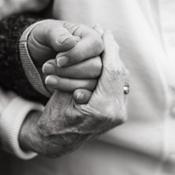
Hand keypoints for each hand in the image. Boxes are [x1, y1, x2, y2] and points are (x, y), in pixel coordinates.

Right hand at [18, 31, 128, 156]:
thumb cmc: (54, 116)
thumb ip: (79, 70)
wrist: (55, 142)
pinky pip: (118, 87)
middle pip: (120, 74)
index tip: (104, 32)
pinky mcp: (117, 114)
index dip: (109, 49)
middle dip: (113, 52)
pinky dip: (112, 73)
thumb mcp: (62, 91)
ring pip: (121, 79)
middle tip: (106, 34)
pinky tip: (106, 60)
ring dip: (113, 61)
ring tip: (106, 44)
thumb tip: (92, 43)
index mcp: (101, 109)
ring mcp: (118, 115)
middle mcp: (114, 113)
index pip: (112, 71)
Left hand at [26, 19, 104, 104]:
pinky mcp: (85, 87)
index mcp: (88, 37)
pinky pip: (90, 95)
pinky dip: (81, 96)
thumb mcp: (44, 31)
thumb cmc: (42, 40)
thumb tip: (70, 43)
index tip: (58, 60)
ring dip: (68, 83)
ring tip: (48, 79)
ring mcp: (91, 73)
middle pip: (96, 67)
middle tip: (47, 67)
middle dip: (70, 71)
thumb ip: (57, 34)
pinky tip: (70, 95)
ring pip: (92, 83)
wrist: (33, 58)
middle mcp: (94, 55)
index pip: (95, 45)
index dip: (78, 54)